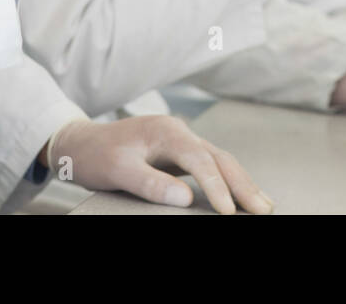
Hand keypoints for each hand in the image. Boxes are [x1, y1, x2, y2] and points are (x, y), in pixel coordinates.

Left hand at [45, 116, 273, 213]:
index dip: (217, 187)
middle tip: (264, 209)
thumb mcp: (118, 170)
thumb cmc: (97, 155)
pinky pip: (211, 165)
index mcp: (167, 131)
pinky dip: (228, 180)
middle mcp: (179, 132)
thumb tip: (185, 198)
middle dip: (243, 184)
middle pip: (219, 157)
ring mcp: (181, 141)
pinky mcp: (180, 152)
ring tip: (263, 205)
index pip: (201, 161)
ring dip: (241, 182)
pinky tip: (240, 194)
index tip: (229, 213)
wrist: (81, 142)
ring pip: (220, 160)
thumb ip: (150, 183)